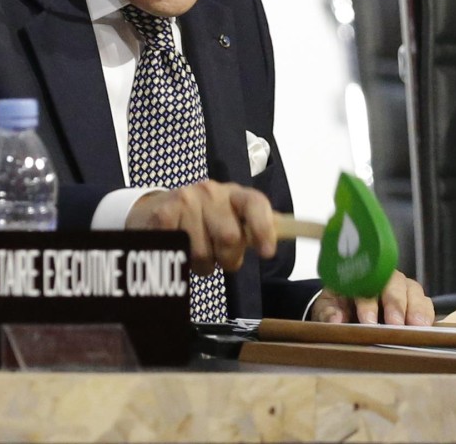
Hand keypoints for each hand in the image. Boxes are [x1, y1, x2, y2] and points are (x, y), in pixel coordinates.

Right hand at [125, 181, 276, 274]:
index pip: (255, 204)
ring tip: (196, 252)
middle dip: (228, 259)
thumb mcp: (230, 218)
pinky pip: (181, 250)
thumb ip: (257, 226)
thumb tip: (301, 231)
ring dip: (202, 265)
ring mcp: (185, 200)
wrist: (154, 211)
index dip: (264, 228)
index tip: (267, 254)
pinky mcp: (163, 213)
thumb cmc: (202, 221)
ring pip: (204, 253)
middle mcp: (210, 191)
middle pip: (229, 238)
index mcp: (234, 193)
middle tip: (220, 257)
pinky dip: (180, 260)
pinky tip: (178, 248)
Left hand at [310, 270, 432, 324]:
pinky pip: (427, 303)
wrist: (346, 309)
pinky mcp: (417, 302)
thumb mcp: (327, 309)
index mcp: (359, 277)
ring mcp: (402, 288)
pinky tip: (426, 328)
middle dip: (395, 304)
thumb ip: (329, 313)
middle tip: (395, 324)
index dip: (368, 303)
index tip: (368, 322)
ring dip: (416, 309)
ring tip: (416, 327)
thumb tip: (335, 321)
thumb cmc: (337, 306)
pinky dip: (427, 315)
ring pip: (413, 291)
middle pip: (393, 284)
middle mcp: (383, 279)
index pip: (364, 284)